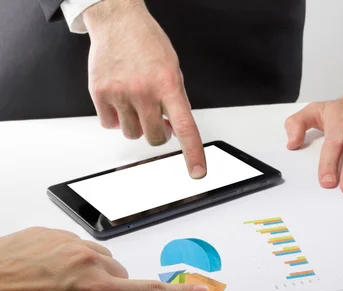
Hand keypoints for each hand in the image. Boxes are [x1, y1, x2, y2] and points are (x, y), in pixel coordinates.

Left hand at [0, 227, 206, 290]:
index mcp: (94, 290)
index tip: (198, 290)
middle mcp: (86, 260)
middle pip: (120, 275)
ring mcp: (66, 242)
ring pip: (99, 257)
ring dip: (93, 273)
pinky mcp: (47, 232)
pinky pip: (74, 244)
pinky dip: (71, 259)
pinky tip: (48, 274)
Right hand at [84, 0, 205, 177]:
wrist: (118, 21)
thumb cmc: (148, 44)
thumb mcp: (173, 69)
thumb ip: (176, 100)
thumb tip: (175, 128)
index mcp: (168, 85)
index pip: (185, 127)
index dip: (193, 153)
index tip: (197, 171)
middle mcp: (144, 91)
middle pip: (156, 137)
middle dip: (159, 131)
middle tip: (156, 115)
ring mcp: (120, 93)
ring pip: (132, 134)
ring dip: (136, 125)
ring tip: (136, 102)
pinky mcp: (99, 93)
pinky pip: (109, 124)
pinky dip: (115, 118)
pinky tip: (119, 100)